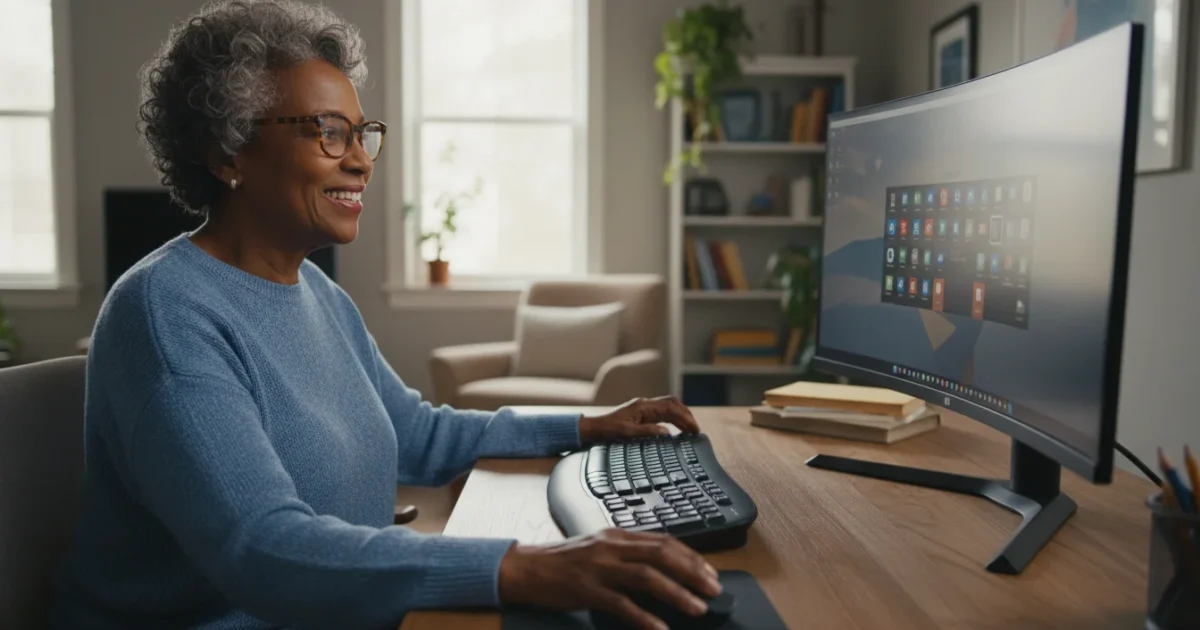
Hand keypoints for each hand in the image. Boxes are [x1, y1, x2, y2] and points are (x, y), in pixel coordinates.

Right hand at [497, 528, 721, 629]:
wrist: (525, 569)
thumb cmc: (562, 562)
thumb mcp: (598, 548)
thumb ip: (626, 553)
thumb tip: (661, 568)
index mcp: (616, 536)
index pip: (663, 541)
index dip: (691, 557)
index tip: (710, 572)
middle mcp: (611, 547)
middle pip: (661, 555)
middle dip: (692, 572)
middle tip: (713, 590)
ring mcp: (599, 568)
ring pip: (647, 577)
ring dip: (677, 594)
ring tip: (697, 608)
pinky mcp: (587, 590)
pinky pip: (622, 604)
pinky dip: (645, 618)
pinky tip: (660, 629)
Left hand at [579, 396, 699, 444]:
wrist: (596, 428)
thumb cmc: (609, 430)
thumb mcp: (627, 433)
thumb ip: (647, 431)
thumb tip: (667, 432)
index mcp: (643, 406)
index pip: (670, 406)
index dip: (684, 416)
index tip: (693, 427)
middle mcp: (646, 404)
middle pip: (672, 404)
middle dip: (686, 415)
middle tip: (695, 429)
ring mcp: (644, 408)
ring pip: (668, 408)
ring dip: (681, 417)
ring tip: (690, 430)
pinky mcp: (643, 414)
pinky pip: (662, 414)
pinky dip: (673, 420)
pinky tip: (677, 429)